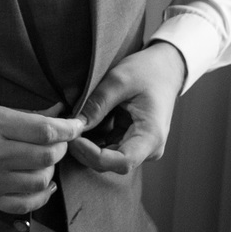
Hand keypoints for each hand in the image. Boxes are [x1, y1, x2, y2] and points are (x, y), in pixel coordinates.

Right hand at [0, 101, 82, 214]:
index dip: (68, 129)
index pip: (45, 130)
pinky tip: (44, 185)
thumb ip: (24, 115)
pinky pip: (25, 204)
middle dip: (61, 148)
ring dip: (50, 170)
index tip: (77, 126)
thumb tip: (58, 116)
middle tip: (59, 142)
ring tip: (45, 160)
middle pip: (46, 155)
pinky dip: (41, 195)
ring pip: (40, 180)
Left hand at [68, 41, 186, 173]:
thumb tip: (75, 126)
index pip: (121, 162)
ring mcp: (139, 147)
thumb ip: (97, 104)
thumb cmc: (146, 71)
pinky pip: (107, 148)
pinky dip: (91, 140)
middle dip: (85, 151)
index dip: (94, 155)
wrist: (165, 67)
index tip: (74, 138)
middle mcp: (148, 149)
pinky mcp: (130, 141)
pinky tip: (80, 125)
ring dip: (86, 147)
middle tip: (65, 131)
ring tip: (70, 126)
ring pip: (106, 159)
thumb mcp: (119, 80)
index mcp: (151, 136)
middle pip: (111, 163)